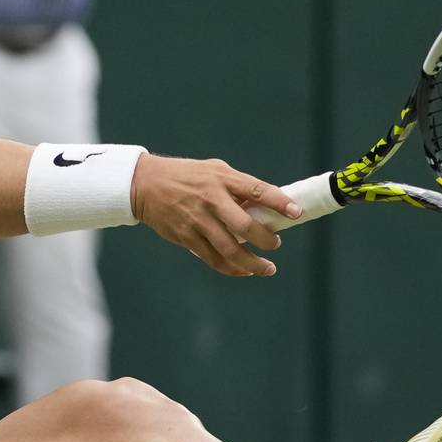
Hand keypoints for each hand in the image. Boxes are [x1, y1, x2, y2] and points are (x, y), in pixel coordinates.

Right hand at [130, 156, 302, 276]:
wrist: (145, 185)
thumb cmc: (185, 176)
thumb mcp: (213, 170)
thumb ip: (238, 185)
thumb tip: (265, 204)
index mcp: (222, 179)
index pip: (257, 190)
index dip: (279, 202)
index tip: (296, 213)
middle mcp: (211, 200)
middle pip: (245, 226)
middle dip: (266, 240)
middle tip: (276, 245)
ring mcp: (198, 221)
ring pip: (231, 250)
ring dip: (253, 263)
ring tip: (268, 268)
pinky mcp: (187, 237)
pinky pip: (214, 259)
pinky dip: (232, 268)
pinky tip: (244, 270)